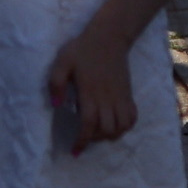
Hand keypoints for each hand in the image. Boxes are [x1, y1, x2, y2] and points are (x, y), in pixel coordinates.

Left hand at [45, 26, 137, 151]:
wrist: (109, 37)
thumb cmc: (83, 49)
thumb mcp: (62, 61)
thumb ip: (56, 83)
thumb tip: (56, 105)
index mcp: (90, 93)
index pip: (89, 124)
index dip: (83, 141)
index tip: (75, 151)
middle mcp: (108, 98)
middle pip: (107, 130)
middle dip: (94, 139)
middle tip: (84, 137)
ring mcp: (120, 97)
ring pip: (122, 127)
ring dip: (110, 135)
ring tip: (99, 132)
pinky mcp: (128, 94)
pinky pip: (132, 117)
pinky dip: (125, 126)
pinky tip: (115, 124)